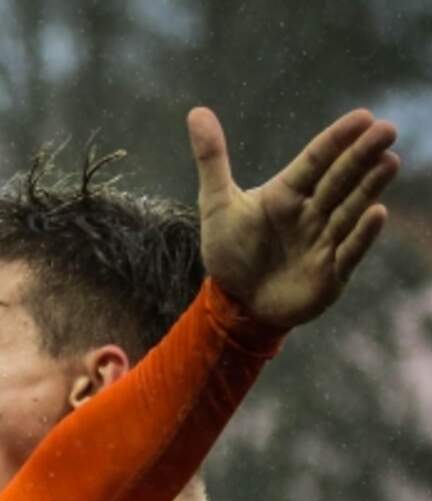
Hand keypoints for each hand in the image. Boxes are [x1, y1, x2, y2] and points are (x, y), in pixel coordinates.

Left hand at [192, 105, 398, 327]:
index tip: (363, 117)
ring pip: (350, 209)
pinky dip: (362, 234)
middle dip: (362, 156)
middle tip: (387, 130)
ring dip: (369, 187)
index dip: (336, 140)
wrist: (235, 303)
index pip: (315, 161)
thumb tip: (196, 112)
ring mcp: (324, 241)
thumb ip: (212, 159)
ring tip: (389, 161)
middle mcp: (312, 212)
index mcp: (286, 193)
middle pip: (339, 179)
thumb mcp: (217, 204)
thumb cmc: (231, 251)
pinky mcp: (331, 272)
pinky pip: (348, 251)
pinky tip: (377, 213)